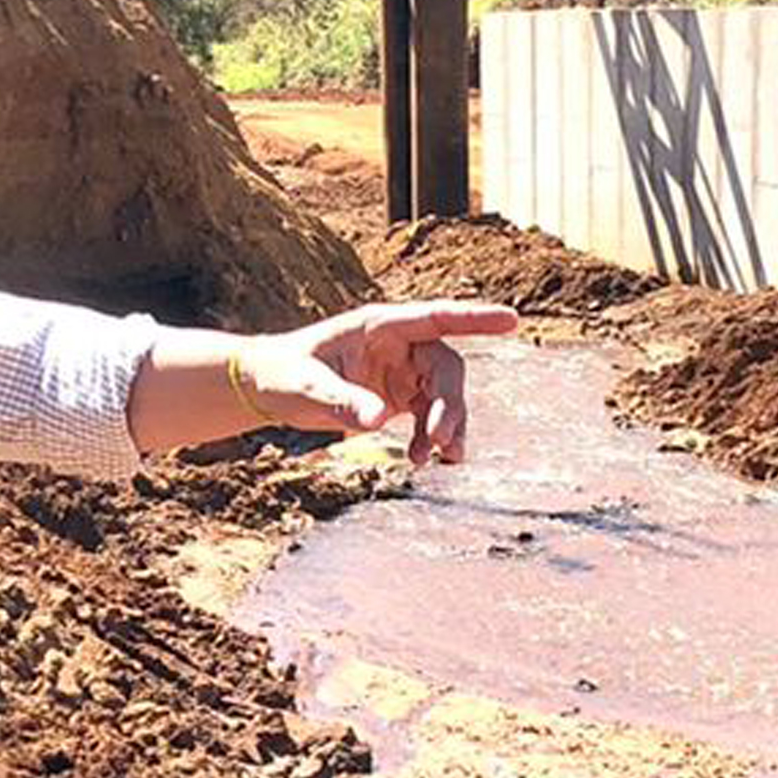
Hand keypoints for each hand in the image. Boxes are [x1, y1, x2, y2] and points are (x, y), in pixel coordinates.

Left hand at [237, 301, 521, 464]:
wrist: (266, 388)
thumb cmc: (282, 374)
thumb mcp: (306, 388)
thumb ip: (341, 401)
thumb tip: (379, 421)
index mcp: (380, 326)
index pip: (436, 318)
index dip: (475, 319)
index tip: (511, 320)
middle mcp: (399, 344)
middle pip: (446, 367)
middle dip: (449, 404)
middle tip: (440, 440)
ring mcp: (402, 371)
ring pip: (444, 395)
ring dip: (445, 426)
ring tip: (434, 459)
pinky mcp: (400, 397)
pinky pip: (430, 416)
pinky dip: (432, 438)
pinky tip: (424, 459)